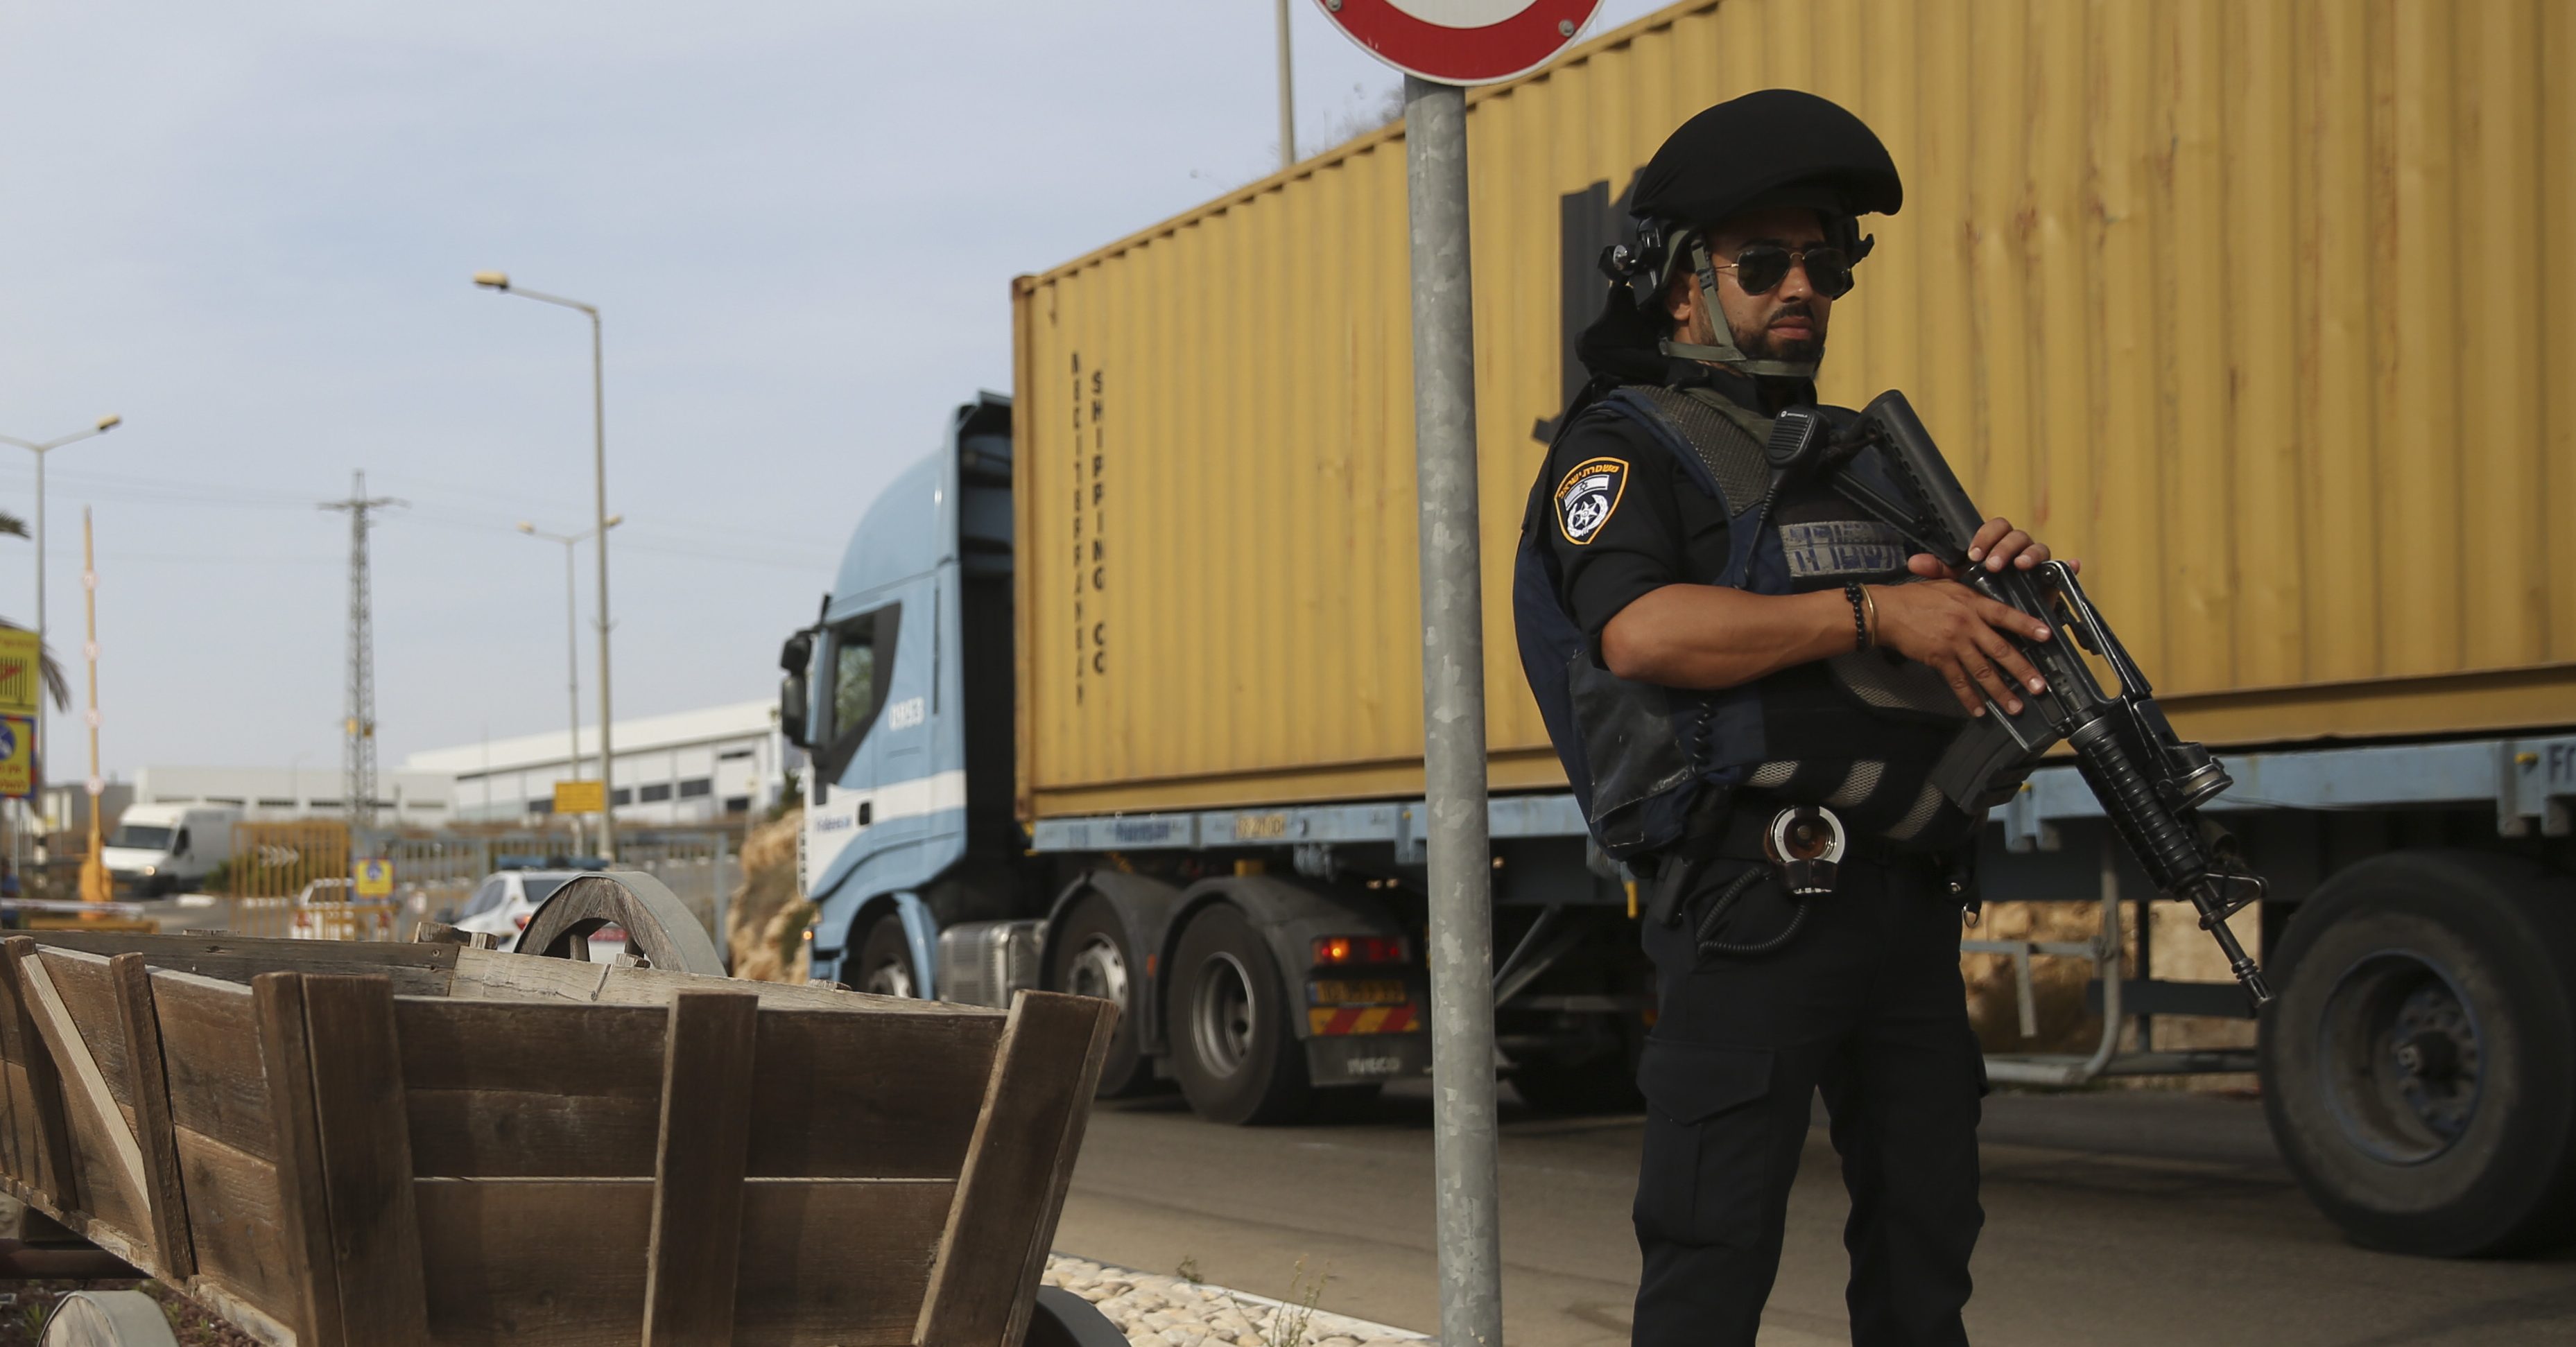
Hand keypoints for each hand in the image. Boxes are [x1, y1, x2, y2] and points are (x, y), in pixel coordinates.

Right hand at [1866, 579, 2054, 715]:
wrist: (1886, 612)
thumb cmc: (1915, 596)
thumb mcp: (1946, 585)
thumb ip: (1970, 594)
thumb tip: (1990, 599)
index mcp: (1972, 604)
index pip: (2005, 615)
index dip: (2026, 625)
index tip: (2047, 636)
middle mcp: (1967, 624)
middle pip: (2001, 650)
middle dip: (2023, 670)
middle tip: (2039, 687)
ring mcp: (1954, 644)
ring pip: (1983, 671)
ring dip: (2001, 691)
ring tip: (2016, 706)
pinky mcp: (1939, 659)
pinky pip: (1958, 682)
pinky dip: (1969, 698)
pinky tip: (1979, 711)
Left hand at [1904, 516, 2078, 581]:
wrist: (1998, 619)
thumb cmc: (1980, 595)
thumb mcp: (1958, 584)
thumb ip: (1939, 571)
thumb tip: (1914, 563)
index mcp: (1997, 545)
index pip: (1995, 527)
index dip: (1986, 537)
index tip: (1974, 554)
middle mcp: (2018, 550)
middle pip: (2017, 536)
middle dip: (2005, 548)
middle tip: (1994, 564)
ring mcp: (2037, 563)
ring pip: (2039, 548)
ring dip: (2030, 555)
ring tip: (2022, 566)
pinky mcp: (2051, 579)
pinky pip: (2063, 568)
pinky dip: (2068, 566)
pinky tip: (2071, 566)